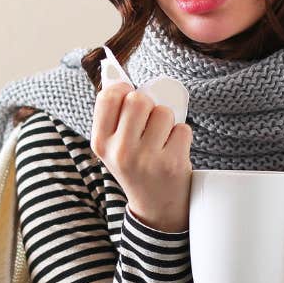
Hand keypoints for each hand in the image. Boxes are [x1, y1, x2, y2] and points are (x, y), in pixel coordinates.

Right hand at [91, 81, 193, 232]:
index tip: (129, 94)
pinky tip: (173, 150)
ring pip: (164, 112)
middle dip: (148, 104)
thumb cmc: (135, 166)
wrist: (155, 207)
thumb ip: (113, 115)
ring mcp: (146, 159)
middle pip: (139, 99)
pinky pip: (183, 128)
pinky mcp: (171, 163)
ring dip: (167, 120)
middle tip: (149, 120)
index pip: (108, 96)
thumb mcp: (113, 146)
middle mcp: (120, 151)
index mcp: (101, 142)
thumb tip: (116, 75)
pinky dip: (181, 135)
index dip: (123, 88)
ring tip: (161, 138)